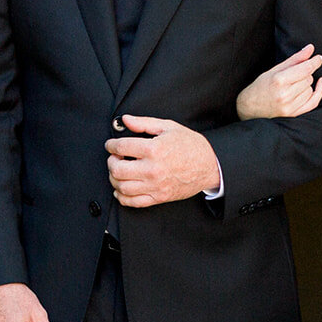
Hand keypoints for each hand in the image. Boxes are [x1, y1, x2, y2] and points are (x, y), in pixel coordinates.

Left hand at [106, 116, 220, 206]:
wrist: (210, 165)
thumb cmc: (191, 146)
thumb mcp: (169, 127)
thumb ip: (144, 123)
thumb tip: (126, 120)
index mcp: (154, 149)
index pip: (121, 147)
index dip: (111, 145)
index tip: (111, 145)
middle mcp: (152, 169)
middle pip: (117, 169)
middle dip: (111, 161)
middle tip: (115, 157)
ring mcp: (155, 186)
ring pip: (121, 187)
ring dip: (114, 179)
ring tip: (119, 171)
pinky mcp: (159, 197)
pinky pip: (132, 202)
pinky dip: (122, 196)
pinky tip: (122, 188)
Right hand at [236, 44, 321, 119]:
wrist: (249, 107)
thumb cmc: (261, 86)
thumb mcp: (275, 70)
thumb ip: (295, 59)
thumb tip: (310, 48)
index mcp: (279, 80)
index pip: (305, 69)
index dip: (314, 62)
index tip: (319, 58)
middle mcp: (285, 94)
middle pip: (308, 78)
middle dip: (305, 74)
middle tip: (294, 75)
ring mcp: (289, 107)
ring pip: (310, 89)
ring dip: (306, 84)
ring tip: (293, 85)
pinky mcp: (293, 114)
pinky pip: (313, 102)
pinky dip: (318, 93)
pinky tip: (319, 84)